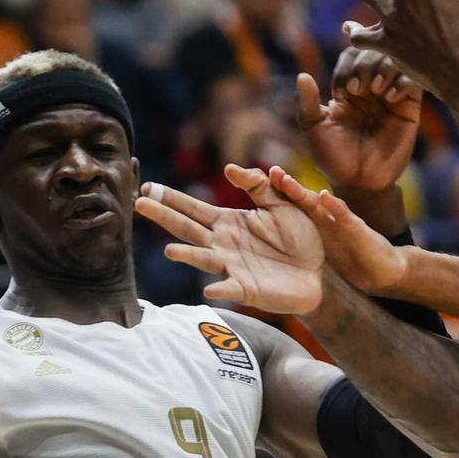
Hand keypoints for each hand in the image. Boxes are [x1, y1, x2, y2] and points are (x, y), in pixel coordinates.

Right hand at [136, 168, 325, 311]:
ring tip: (170, 251)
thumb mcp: (281, 203)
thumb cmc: (298, 237)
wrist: (319, 271)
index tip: (148, 187)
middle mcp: (223, 245)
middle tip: (139, 204)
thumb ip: (258, 184)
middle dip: (164, 217)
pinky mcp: (247, 289)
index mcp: (229, 222)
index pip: (194, 208)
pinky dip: (220, 288)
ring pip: (204, 259)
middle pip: (188, 229)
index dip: (171, 198)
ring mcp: (232, 268)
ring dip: (187, 256)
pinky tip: (208, 288)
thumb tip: (229, 167)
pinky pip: (231, 288)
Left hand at [262, 164, 406, 293]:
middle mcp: (326, 218)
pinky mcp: (358, 231)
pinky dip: (335, 206)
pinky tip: (325, 197)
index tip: (257, 180)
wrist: (380, 272)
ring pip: (319, 204)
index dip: (278, 194)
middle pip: (303, 200)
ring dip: (302, 193)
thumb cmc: (350, 258)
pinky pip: (345, 217)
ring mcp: (342, 222)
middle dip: (287, 187)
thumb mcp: (321, 250)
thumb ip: (300, 243)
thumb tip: (270, 243)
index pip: (294, 205)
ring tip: (285, 181)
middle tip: (270, 173)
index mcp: (316, 223)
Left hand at [298, 48, 421, 192]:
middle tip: (357, 88)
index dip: (346, 66)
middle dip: (364, 65)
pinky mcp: (409, 109)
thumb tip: (302, 76)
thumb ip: (306, 103)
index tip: (341, 93)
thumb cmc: (333, 157)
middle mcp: (371, 87)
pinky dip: (403, 82)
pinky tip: (390, 98)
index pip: (351, 55)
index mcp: (349, 86)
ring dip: (383, 68)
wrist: (358, 183)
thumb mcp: (313, 129)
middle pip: (374, 52)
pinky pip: (414, 83)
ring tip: (375, 89)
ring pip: (395, 62)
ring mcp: (391, 96)